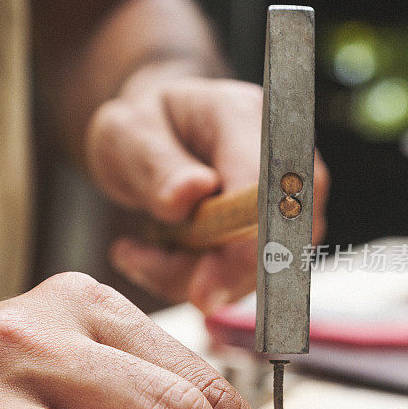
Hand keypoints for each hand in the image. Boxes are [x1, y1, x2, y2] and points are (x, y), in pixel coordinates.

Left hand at [86, 74, 329, 312]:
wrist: (147, 139)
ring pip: (256, 269)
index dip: (245, 248)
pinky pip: (238, 278)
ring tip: (136, 252)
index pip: (267, 190)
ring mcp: (281, 200)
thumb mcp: (126, 136)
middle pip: (276, 240)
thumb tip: (192, 192)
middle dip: (211, 275)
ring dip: (188, 277)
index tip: (200, 291)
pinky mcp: (270, 234)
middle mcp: (278, 158)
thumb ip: (155, 164)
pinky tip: (153, 255)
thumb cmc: (138, 130)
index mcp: (241, 118)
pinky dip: (189, 279)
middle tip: (143, 266)